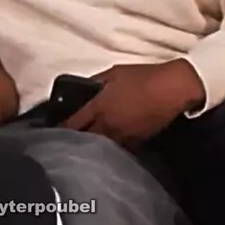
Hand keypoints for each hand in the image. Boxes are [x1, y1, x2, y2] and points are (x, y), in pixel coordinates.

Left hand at [62, 60, 204, 147]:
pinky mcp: (137, 143)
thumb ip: (95, 83)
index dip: (61, 129)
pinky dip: (110, 151)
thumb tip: (83, 90)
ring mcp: (123, 137)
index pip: (74, 124)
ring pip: (101, 149)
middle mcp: (108, 125)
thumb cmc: (142, 77)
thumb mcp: (113, 73)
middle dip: (74, 143)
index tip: (53, 133)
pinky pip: (118, 150)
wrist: (171, 89)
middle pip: (85, 140)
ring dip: (92, 149)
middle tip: (65, 144)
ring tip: (83, 151)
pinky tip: (107, 151)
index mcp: (99, 107)